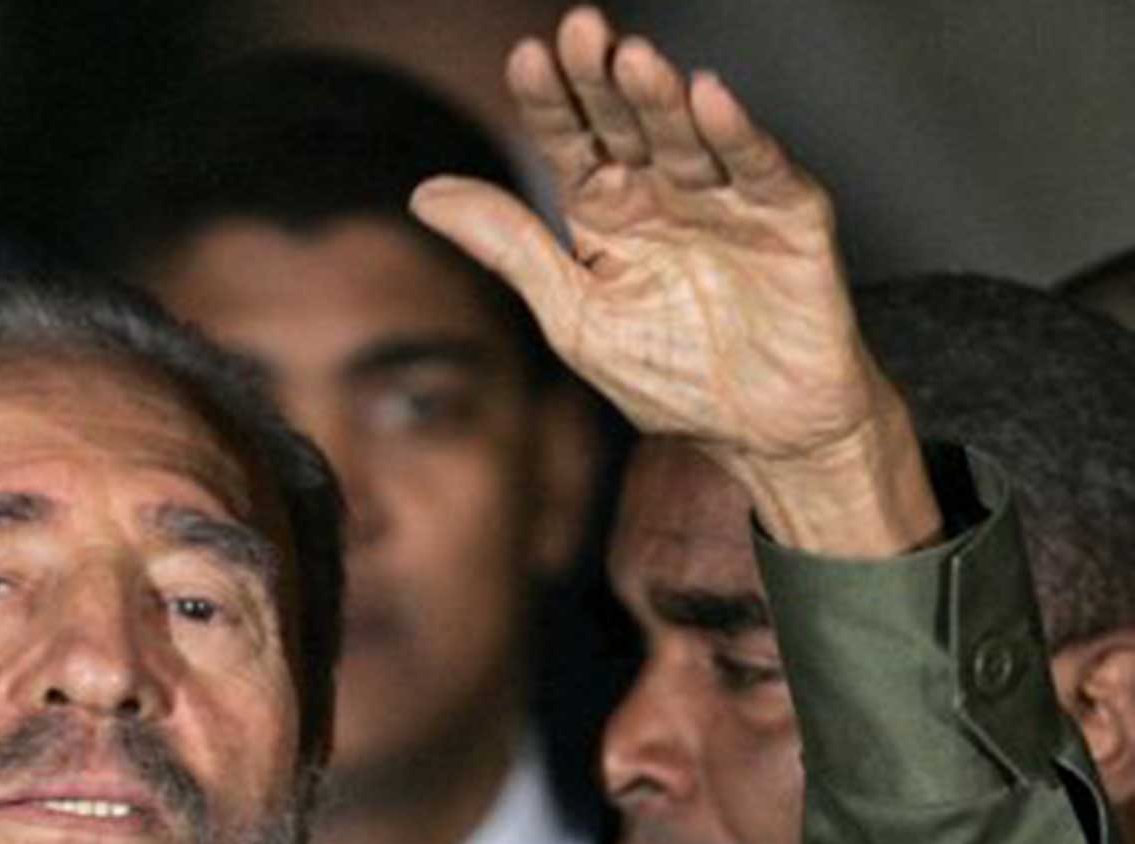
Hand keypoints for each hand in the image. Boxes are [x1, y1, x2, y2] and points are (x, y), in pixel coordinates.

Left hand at [412, 7, 936, 552]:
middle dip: (602, 79)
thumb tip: (425, 195)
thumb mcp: (572, 313)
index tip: (525, 59)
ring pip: (688, 135)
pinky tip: (710, 98)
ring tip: (633, 59)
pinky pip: (760, 168)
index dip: (551, 101)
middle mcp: (665, 193)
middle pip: (627, 123)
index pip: (572, 141)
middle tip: (578, 31)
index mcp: (609, 212)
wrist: (760, 431)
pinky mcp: (789, 216)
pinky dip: (737, 135)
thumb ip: (509, 247)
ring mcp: (727, 198)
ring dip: (661, 98)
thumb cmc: (671, 377)